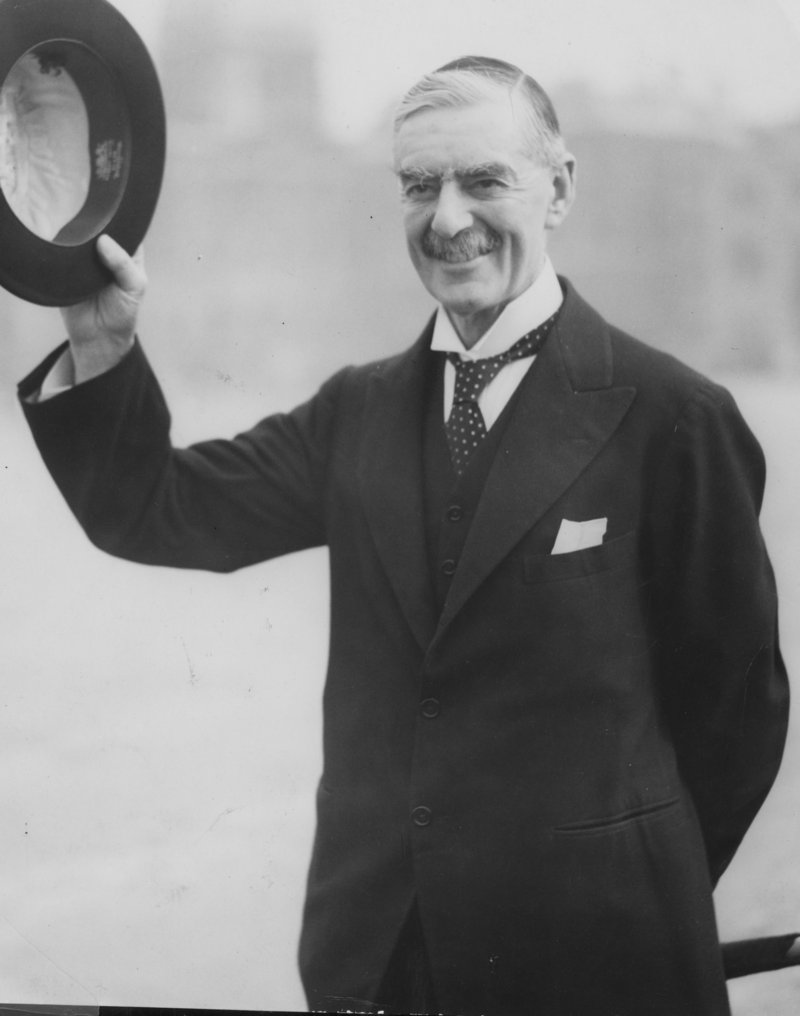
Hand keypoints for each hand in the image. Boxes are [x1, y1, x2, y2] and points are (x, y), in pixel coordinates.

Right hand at [60, 234, 146, 383]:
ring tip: (81, 252)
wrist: (98, 338)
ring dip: (76, 243)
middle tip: (92, 239)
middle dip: (94, 232)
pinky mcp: (64, 268)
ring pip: (77, 241)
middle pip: (97, 231)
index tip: (111, 222)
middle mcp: (104, 253)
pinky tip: (65, 256)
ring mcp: (83, 260)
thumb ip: (124, 264)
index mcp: (126, 253)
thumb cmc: (123, 312)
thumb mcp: (134, 288)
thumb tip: (103, 240)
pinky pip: (59, 255)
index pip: (123, 229)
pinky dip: (61, 254)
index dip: (119, 224)